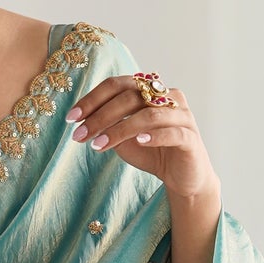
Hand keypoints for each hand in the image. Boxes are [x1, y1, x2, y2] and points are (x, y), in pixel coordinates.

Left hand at [67, 73, 219, 206]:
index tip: (71, 118)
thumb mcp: (123, 137)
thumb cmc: (152, 152)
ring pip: (148, 115)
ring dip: (119, 129)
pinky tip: (138, 141)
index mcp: (151, 91)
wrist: (182, 177)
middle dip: (100, 116)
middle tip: (79, 135)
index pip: (118, 85)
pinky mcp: (191, 138)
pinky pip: (172, 132)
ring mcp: (182, 116)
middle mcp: (168, 97)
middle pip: (130, 97)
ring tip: (98, 145)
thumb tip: (81, 119)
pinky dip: (154, 135)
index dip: (92, 99)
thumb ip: (108, 124)